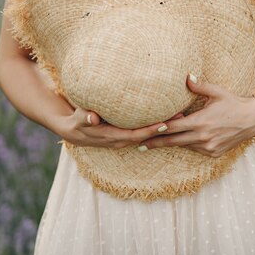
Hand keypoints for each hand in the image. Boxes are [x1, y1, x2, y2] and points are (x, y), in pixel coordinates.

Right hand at [53, 105, 184, 149]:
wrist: (73, 131)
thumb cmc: (77, 120)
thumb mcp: (79, 117)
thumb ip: (86, 117)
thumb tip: (93, 118)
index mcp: (112, 136)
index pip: (136, 135)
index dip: (151, 130)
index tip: (166, 124)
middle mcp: (120, 140)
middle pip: (146, 136)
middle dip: (163, 128)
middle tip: (180, 116)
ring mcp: (123, 139)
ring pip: (146, 135)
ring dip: (161, 128)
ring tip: (178, 114)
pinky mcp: (124, 135)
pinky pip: (141, 132)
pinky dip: (153, 127)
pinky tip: (165, 118)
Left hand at [138, 75, 254, 156]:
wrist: (253, 119)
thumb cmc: (233, 103)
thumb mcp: (217, 92)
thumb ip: (199, 85)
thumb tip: (186, 76)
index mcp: (201, 122)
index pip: (172, 128)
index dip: (157, 130)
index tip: (143, 132)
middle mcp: (203, 137)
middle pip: (173, 141)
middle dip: (155, 142)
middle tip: (139, 144)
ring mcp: (208, 147)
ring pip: (183, 145)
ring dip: (172, 142)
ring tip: (154, 140)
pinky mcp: (214, 153)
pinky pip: (195, 149)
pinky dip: (187, 143)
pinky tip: (182, 138)